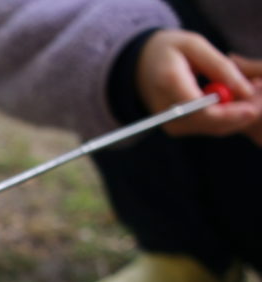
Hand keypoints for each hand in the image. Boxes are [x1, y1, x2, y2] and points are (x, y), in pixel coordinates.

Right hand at [137, 29, 261, 142]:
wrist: (139, 66)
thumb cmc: (169, 50)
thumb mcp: (195, 45)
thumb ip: (221, 67)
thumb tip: (246, 91)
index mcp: (169, 83)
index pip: (202, 110)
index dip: (230, 113)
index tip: (253, 107)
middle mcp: (166, 110)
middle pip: (209, 124)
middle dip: (239, 115)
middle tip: (258, 98)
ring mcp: (169, 123)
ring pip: (212, 128)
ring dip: (235, 115)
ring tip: (246, 93)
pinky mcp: (175, 128)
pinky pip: (207, 127)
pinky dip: (225, 116)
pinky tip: (231, 101)